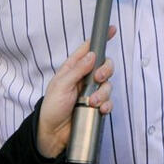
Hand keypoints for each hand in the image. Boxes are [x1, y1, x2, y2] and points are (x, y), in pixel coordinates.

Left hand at [36, 27, 116, 158]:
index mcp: (73, 68)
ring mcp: (92, 92)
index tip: (112, 30)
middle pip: (104, 66)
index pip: (88, 50)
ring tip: (91, 102)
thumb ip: (77, 70)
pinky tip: (100, 109)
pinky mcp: (97, 106)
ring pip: (108, 85)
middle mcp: (85, 78)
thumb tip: (91, 55)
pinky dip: (107, 105)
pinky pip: (109, 102)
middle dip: (105, 70)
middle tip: (98, 78)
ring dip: (103, 92)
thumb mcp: (60, 86)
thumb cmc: (52, 107)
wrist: (52, 133)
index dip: (100, 40)